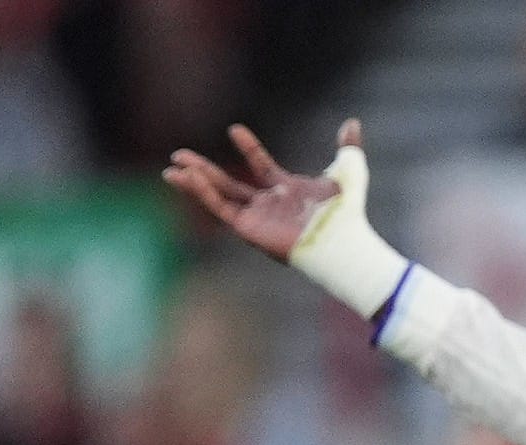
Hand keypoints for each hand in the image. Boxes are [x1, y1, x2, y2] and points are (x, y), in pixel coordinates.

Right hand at [164, 120, 353, 260]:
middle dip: (203, 169)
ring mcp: (258, 217)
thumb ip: (349, 148)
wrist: (342, 240)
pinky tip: (190, 178)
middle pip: (229, 183)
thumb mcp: (349, 173)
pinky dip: (204, 193)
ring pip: (219, 196)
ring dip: (195, 182)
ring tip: (172, 168)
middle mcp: (269, 204)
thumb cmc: (347, 214)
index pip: (261, 165)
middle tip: (179, 154)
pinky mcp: (249, 229)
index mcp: (287, 190)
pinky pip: (221, 209)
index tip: (234, 130)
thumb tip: (353, 123)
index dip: (248, 148)